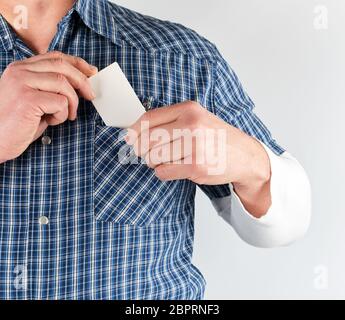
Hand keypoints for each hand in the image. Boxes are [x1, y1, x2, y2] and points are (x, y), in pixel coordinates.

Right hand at [0, 51, 96, 162]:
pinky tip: (51, 121)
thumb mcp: (35, 99)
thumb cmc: (17, 124)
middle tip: (91, 95)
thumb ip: (51, 87)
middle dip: (82, 80)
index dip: (77, 64)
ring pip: (63, 83)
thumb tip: (81, 83)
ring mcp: (21, 83)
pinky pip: (60, 102)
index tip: (92, 73)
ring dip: (72, 102)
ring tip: (66, 116)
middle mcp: (19, 71)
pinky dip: (62, 114)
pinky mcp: (27, 99)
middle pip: (62, 65)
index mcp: (21, 68)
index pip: (55, 57)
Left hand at [127, 101, 271, 216]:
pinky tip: (176, 168)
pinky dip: (163, 172)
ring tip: (168, 160)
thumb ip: (169, 121)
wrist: (244, 155)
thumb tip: (133, 133)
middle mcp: (192, 125)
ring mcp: (195, 147)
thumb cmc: (215, 137)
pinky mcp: (196, 167)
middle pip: (146, 140)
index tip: (129, 138)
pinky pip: (163, 172)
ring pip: (153, 157)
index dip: (133, 130)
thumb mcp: (197, 118)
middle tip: (148, 153)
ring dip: (154, 162)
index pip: (148, 118)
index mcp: (189, 109)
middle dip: (142, 150)